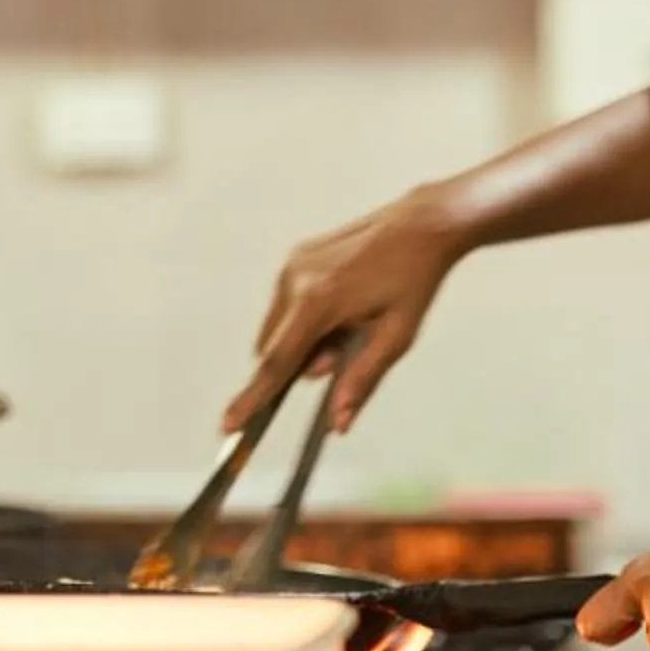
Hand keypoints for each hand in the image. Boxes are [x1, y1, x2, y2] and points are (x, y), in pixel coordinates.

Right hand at [224, 186, 466, 432]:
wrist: (420, 225)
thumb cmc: (414, 281)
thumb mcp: (395, 337)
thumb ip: (361, 381)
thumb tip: (338, 422)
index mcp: (319, 302)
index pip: (277, 364)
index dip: (252, 399)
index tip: (228, 424)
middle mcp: (295, 281)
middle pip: (273, 350)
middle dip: (298, 365)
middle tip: (343, 352)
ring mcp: (291, 266)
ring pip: (278, 330)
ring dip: (303, 342)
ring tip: (350, 323)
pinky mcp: (295, 258)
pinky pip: (285, 306)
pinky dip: (305, 319)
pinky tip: (343, 305)